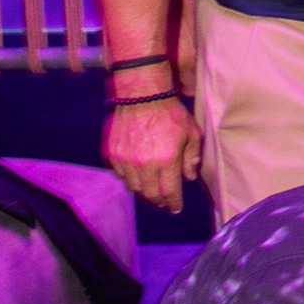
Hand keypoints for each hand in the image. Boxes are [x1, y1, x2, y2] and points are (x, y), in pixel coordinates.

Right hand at [101, 92, 199, 213]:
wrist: (141, 95)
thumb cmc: (170, 113)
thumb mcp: (192, 133)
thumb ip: (192, 157)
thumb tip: (189, 177)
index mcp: (166, 160)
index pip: (169, 192)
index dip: (172, 204)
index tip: (175, 209)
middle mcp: (143, 164)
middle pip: (149, 195)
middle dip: (158, 202)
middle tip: (163, 203)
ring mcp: (124, 160)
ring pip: (133, 187)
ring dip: (143, 192)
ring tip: (150, 191)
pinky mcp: (111, 154)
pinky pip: (120, 175)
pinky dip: (129, 179)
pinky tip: (137, 176)